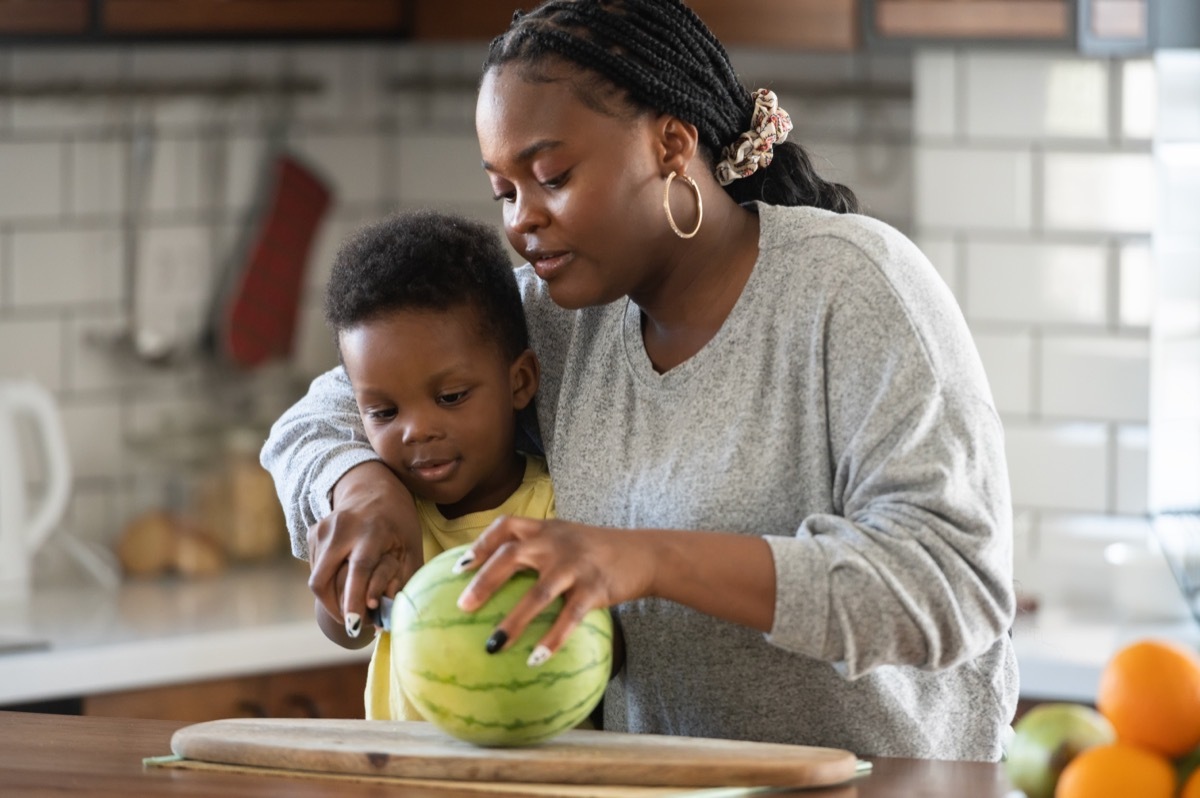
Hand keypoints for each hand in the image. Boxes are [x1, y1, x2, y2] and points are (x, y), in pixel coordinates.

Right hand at [307, 461, 422, 637]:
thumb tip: (386, 616)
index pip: (359, 569)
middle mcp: (342, 528)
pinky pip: (316, 570)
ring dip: (332, 598)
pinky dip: (328, 583)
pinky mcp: (312, 533)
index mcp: (373, 530)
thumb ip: (402, 580)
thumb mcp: (411, 547)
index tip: (353, 625)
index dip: (353, 599)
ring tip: (353, 603)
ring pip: (316, 579)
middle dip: (334, 609)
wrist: (374, 488)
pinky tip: (345, 579)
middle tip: (353, 624)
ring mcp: (323, 529)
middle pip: (323, 580)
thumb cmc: (399, 524)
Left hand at [453, 517, 654, 663]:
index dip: (480, 544)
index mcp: (546, 529)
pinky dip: (552, 639)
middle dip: (484, 581)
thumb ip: (540, 548)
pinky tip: (536, 659)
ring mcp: (575, 565)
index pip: (506, 526)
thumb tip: (500, 579)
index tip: (459, 567)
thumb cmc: (599, 552)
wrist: (645, 554)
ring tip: (492, 647)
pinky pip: (569, 618)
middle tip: (463, 606)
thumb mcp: (568, 538)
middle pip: (512, 556)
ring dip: (513, 622)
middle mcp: (556, 543)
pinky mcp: (595, 588)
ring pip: (538, 593)